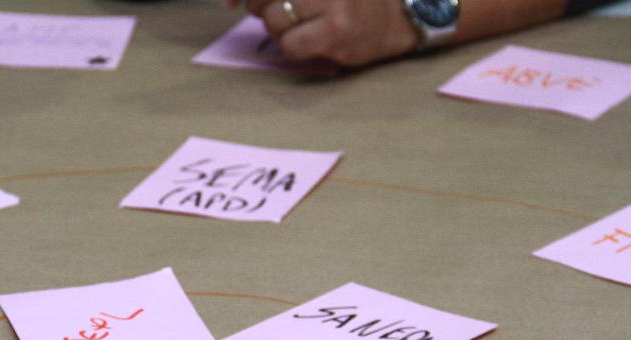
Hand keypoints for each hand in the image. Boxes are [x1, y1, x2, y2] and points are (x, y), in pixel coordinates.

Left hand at [236, 0, 420, 66]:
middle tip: (278, 9)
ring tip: (300, 23)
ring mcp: (331, 3)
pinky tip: (310, 38)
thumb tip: (228, 2)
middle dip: (260, 5)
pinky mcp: (336, 32)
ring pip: (274, 20)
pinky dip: (292, 45)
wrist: (403, 12)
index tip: (226, 3)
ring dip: (278, 26)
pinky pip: (290, 45)